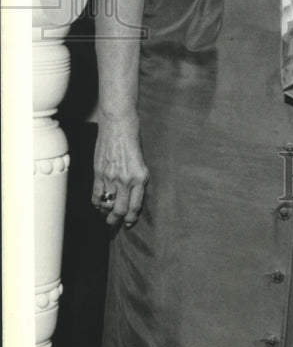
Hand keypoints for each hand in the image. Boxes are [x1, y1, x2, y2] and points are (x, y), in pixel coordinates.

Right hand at [92, 113, 148, 227]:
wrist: (119, 123)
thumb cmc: (133, 138)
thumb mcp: (142, 160)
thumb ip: (137, 177)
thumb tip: (132, 194)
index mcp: (141, 177)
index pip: (136, 206)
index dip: (131, 218)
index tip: (129, 222)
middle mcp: (126, 179)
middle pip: (121, 210)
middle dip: (117, 220)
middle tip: (115, 223)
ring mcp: (111, 177)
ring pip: (107, 205)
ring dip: (106, 213)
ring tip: (106, 216)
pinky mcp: (99, 173)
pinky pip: (96, 195)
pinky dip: (97, 203)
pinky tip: (99, 205)